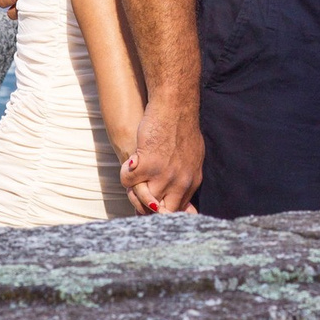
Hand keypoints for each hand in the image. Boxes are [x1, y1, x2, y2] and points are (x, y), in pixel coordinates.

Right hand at [123, 92, 203, 213]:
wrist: (175, 107)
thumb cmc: (183, 129)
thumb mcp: (193, 159)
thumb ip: (188, 182)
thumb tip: (188, 207)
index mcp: (192, 182)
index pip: (176, 211)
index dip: (162, 211)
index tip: (153, 206)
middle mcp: (179, 183)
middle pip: (159, 212)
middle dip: (147, 206)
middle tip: (141, 192)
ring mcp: (163, 176)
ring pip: (141, 199)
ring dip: (134, 188)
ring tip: (136, 175)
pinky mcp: (146, 165)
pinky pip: (128, 181)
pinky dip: (125, 173)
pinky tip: (131, 161)